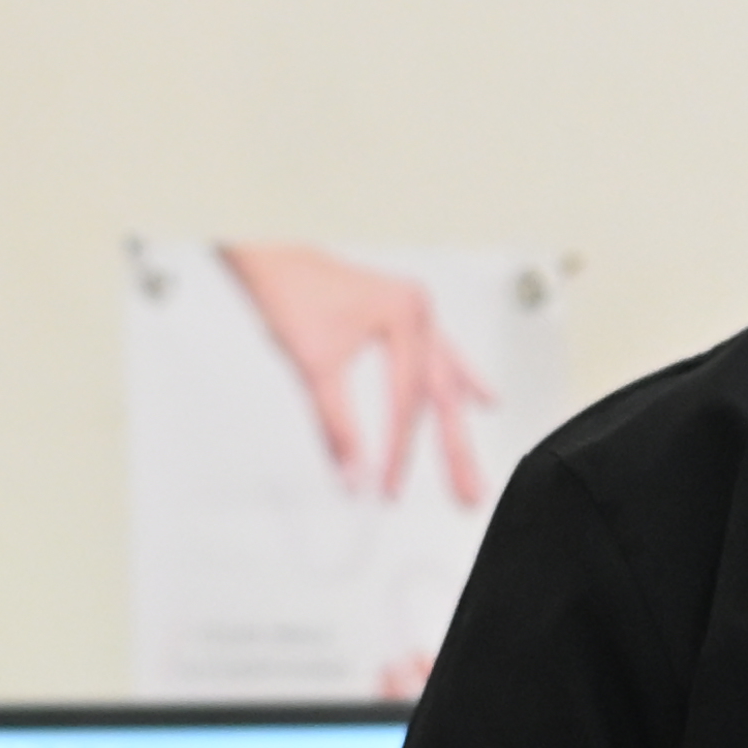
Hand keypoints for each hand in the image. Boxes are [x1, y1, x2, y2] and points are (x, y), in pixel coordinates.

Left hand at [222, 241, 502, 507]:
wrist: (269, 254)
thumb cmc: (290, 290)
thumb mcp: (315, 365)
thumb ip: (336, 426)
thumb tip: (351, 472)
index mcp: (403, 316)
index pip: (407, 401)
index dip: (400, 449)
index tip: (389, 485)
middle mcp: (417, 312)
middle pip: (441, 395)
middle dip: (454, 450)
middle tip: (467, 492)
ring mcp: (415, 313)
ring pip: (446, 380)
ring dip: (458, 425)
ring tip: (473, 463)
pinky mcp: (404, 317)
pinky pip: (442, 356)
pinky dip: (458, 382)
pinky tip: (478, 398)